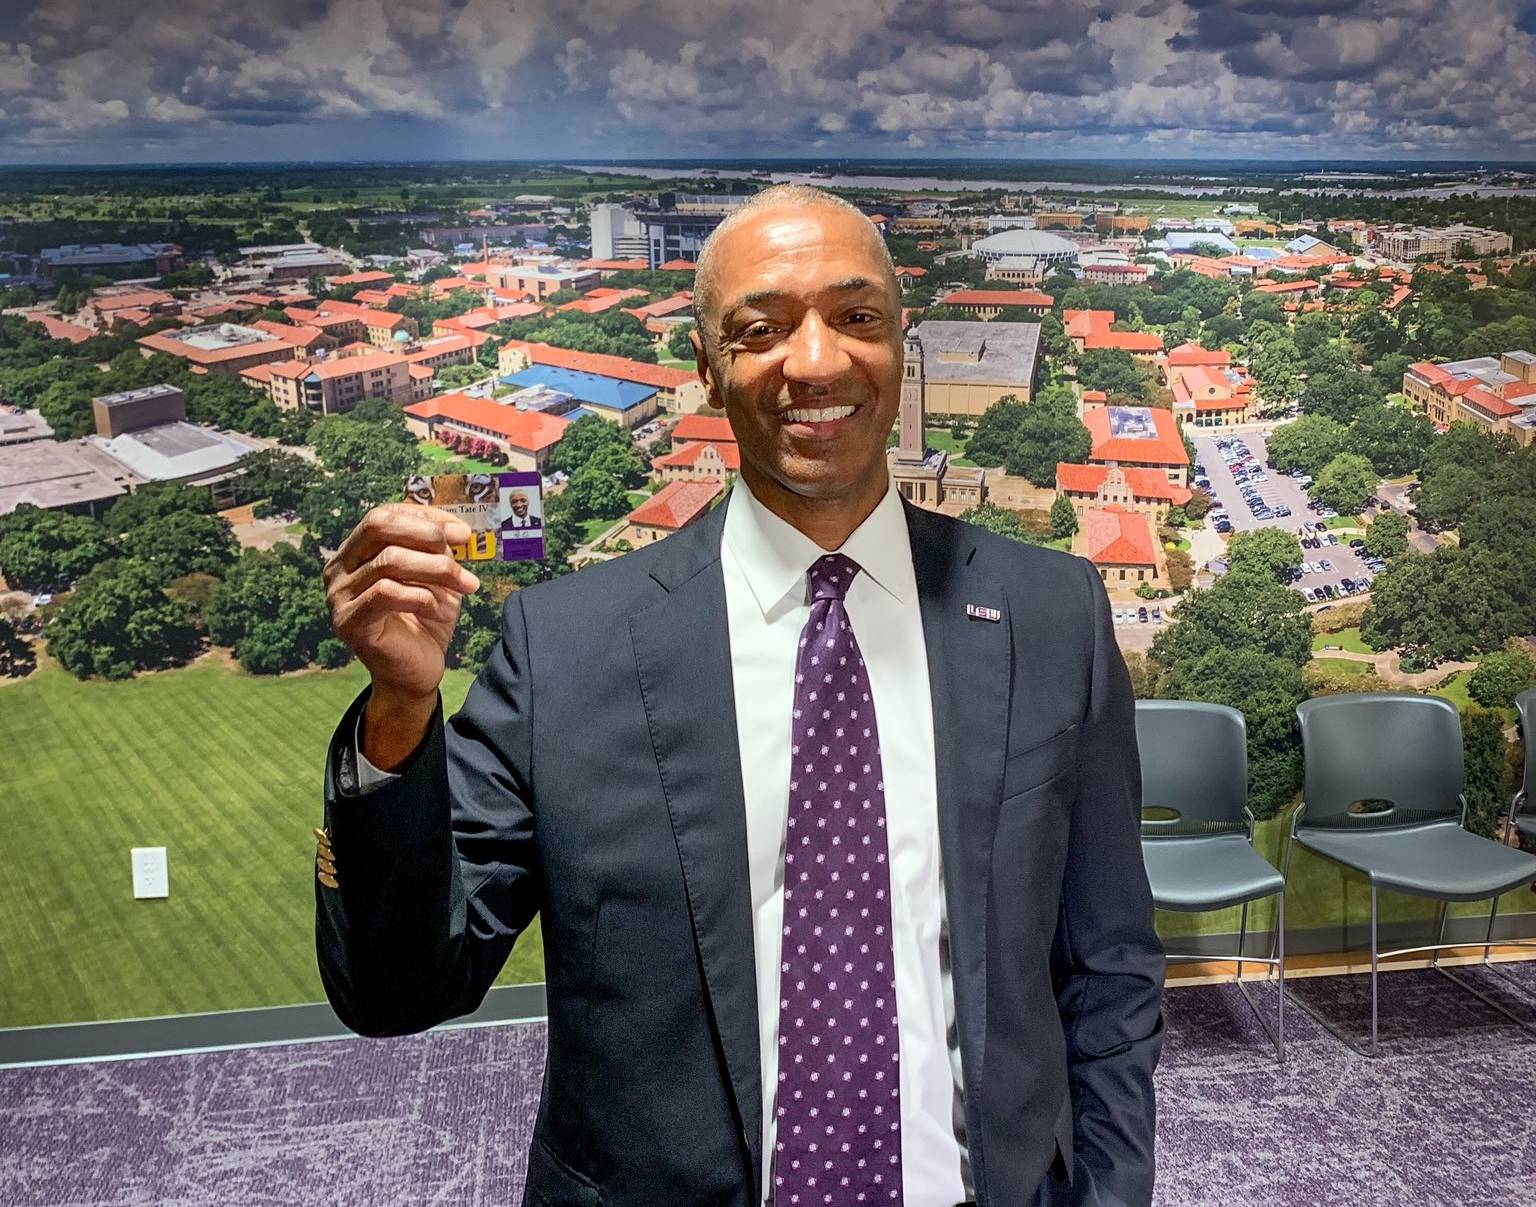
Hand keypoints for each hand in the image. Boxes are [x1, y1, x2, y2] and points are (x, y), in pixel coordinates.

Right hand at [324, 503, 482, 704]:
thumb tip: (456, 528)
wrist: (416, 673)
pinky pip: (386, 593)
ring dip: (436, 570)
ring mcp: (339, 595)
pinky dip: (421, 596)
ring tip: (464, 586)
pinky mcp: (348, 621)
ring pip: (389, 560)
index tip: (462, 533)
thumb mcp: (435, 576)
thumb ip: (438, 548)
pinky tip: (438, 609)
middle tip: (460, 553)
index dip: (426, 517)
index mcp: (355, 551)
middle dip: (427, 534)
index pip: (385, 514)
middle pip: (379, 526)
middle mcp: (339, 568)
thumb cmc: (424, 621)